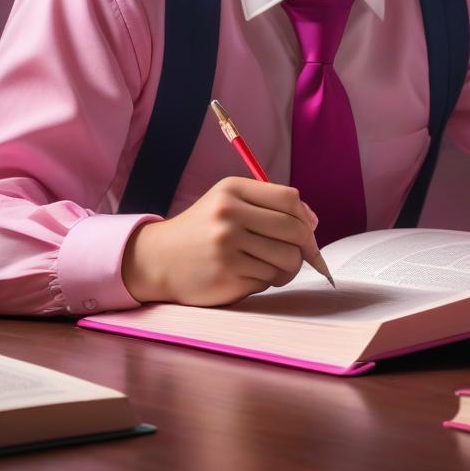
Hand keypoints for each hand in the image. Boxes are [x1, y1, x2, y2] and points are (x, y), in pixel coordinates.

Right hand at [122, 177, 320, 306]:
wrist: (157, 259)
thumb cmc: (202, 230)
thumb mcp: (229, 203)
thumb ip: (270, 206)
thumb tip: (312, 221)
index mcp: (232, 190)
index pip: (289, 199)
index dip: (306, 217)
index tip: (308, 231)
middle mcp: (229, 215)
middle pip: (295, 230)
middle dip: (307, 246)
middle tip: (304, 256)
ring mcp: (227, 246)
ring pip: (288, 259)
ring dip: (289, 268)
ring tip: (273, 267)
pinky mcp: (227, 276)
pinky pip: (269, 279)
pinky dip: (268, 281)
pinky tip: (252, 276)